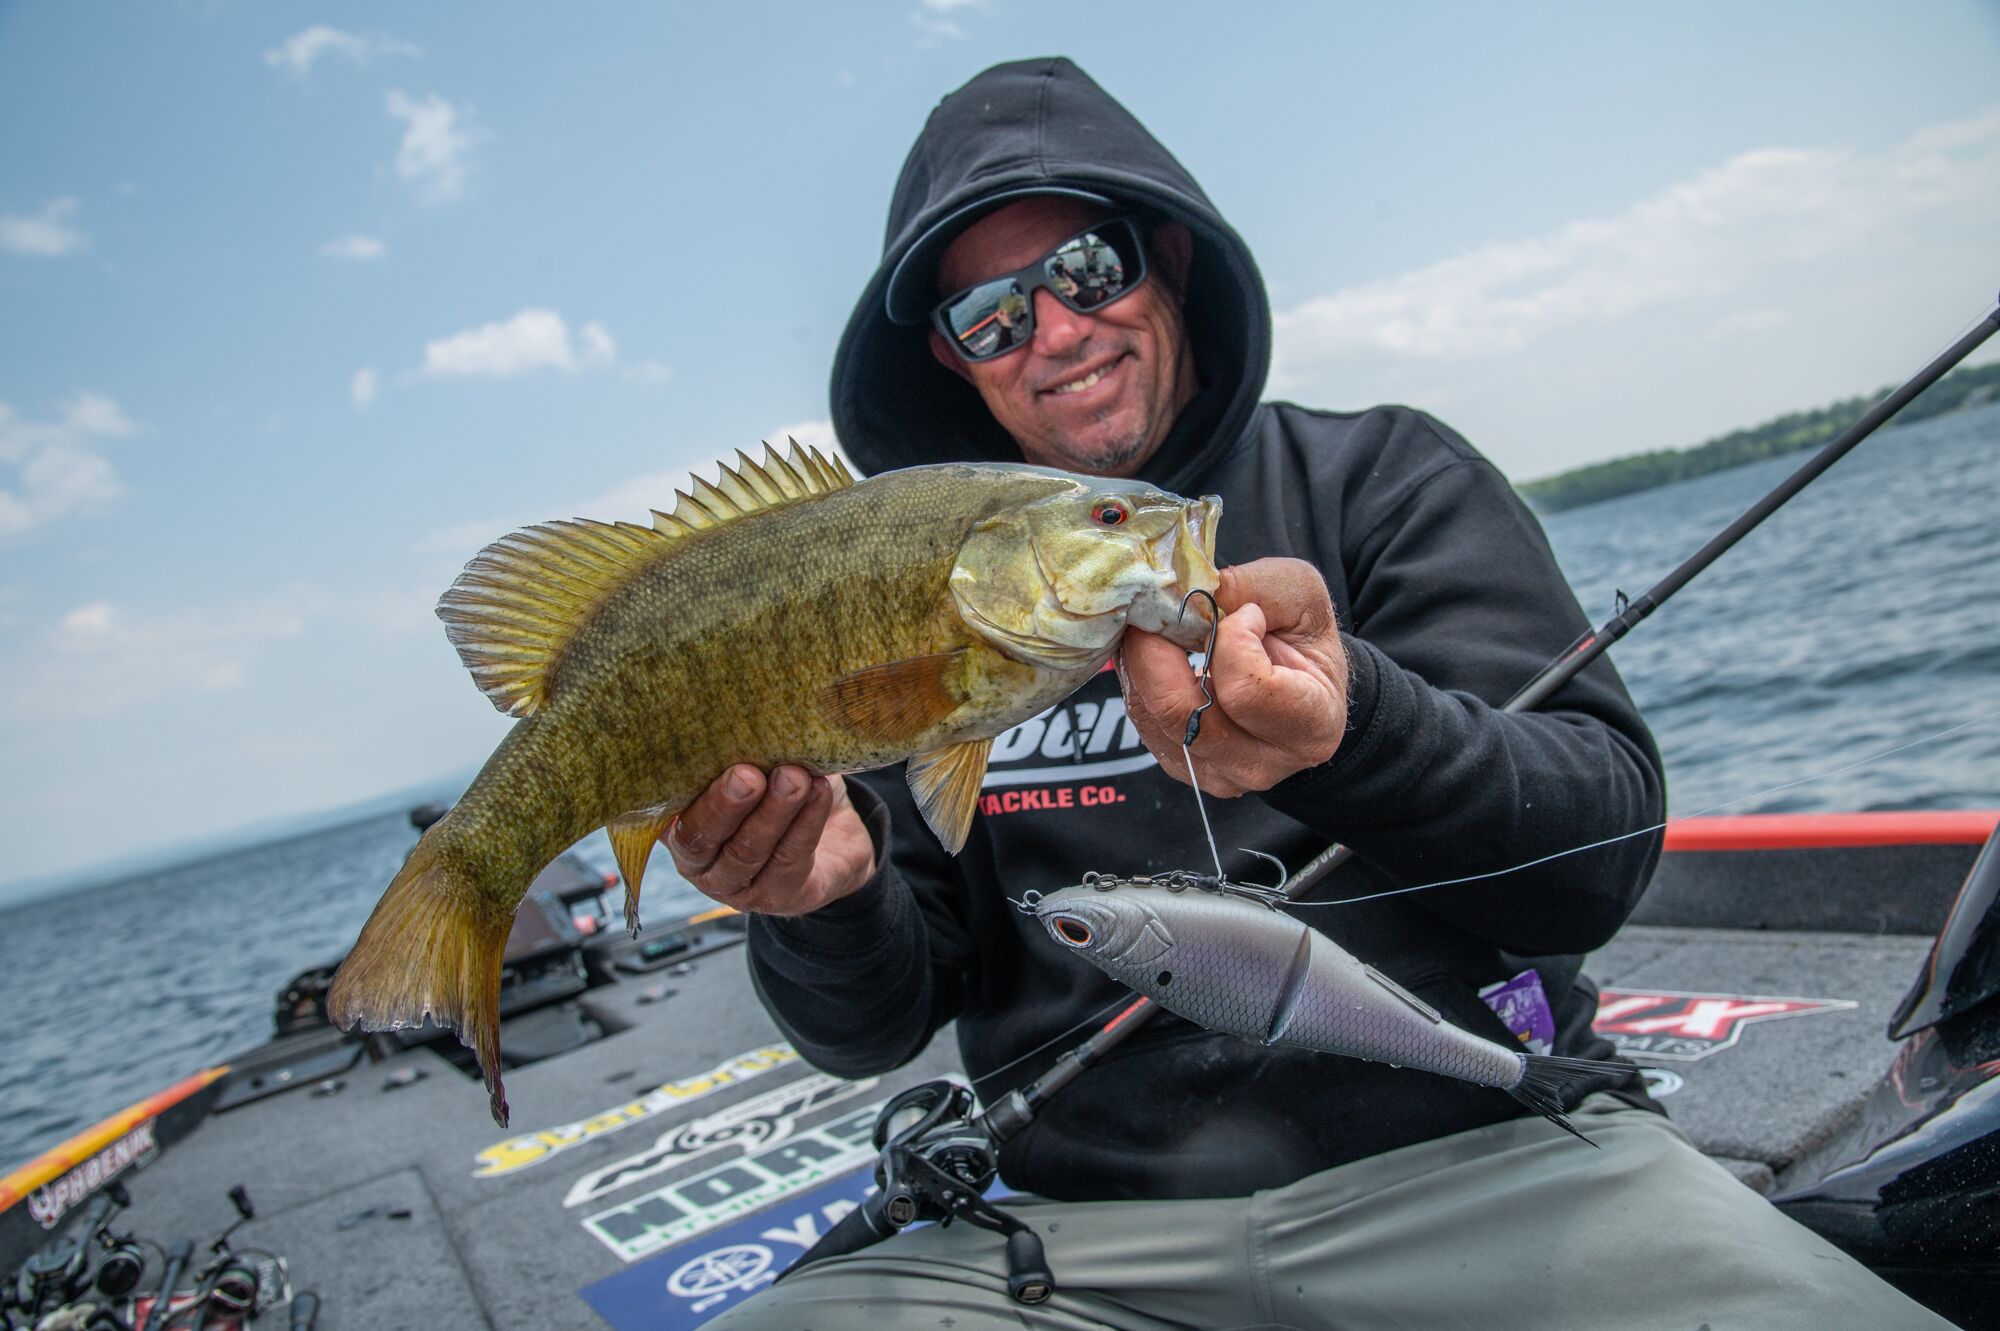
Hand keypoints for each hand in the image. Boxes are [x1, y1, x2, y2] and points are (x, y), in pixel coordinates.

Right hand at [665, 766, 877, 915]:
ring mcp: (735, 885)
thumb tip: (746, 709)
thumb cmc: (783, 788)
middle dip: (725, 804)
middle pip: (700, 837)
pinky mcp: (779, 896)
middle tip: (747, 774)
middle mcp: (698, 859)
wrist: (837, 835)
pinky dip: (805, 823)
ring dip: (773, 812)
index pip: (663, 808)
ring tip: (794, 777)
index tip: (701, 751)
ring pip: (747, 851)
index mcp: (678, 822)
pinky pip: (789, 859)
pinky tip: (818, 792)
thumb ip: (744, 747)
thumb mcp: (759, 762)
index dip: (681, 785)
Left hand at [1118, 558, 1349, 796]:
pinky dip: (1137, 677)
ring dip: (1140, 660)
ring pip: (1151, 714)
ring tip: (1156, 624)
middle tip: (1159, 606)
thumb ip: (1250, 589)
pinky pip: (1142, 720)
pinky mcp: (1181, 766)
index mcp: (1310, 726)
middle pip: (1180, 711)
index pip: (1246, 691)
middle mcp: (1261, 764)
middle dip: (1156, 648)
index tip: (1246, 614)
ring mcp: (1216, 772)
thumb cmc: (1306, 640)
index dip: (1232, 640)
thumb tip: (1187, 590)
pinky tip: (1153, 651)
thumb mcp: (1301, 597)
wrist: (1302, 683)